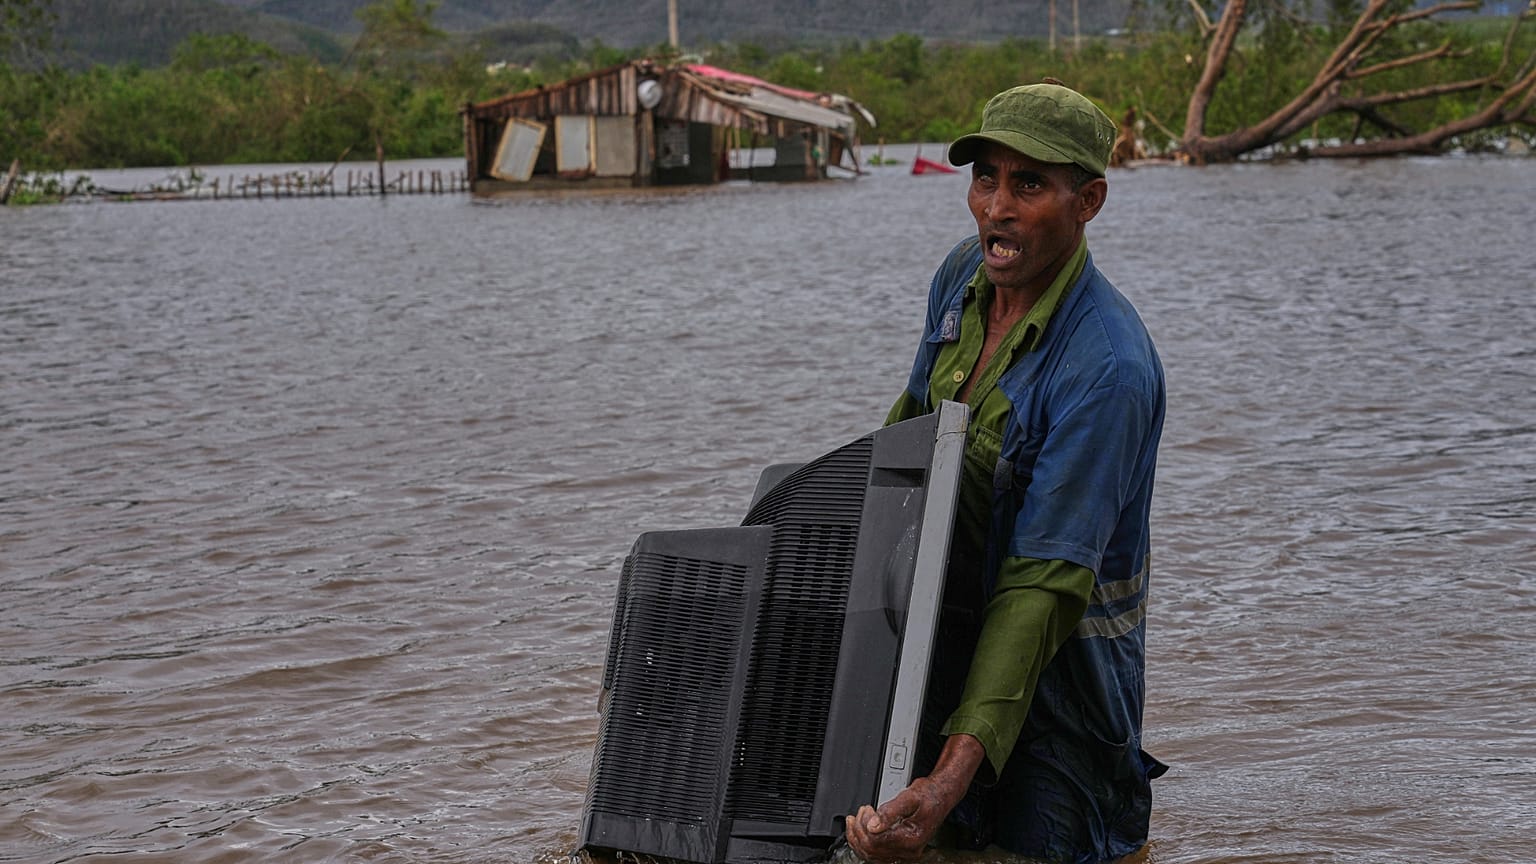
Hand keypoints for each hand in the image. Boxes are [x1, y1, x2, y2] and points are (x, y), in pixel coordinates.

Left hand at [842, 734, 986, 862]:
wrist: (941, 795)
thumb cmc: (929, 794)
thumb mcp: (909, 797)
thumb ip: (889, 812)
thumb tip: (872, 825)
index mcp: (911, 839)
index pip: (876, 841)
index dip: (864, 826)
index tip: (864, 810)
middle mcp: (909, 850)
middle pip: (872, 850)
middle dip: (859, 831)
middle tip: (859, 813)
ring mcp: (905, 852)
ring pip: (872, 855)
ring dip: (859, 839)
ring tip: (856, 821)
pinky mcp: (901, 849)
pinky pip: (878, 853)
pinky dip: (866, 843)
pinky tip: (862, 831)